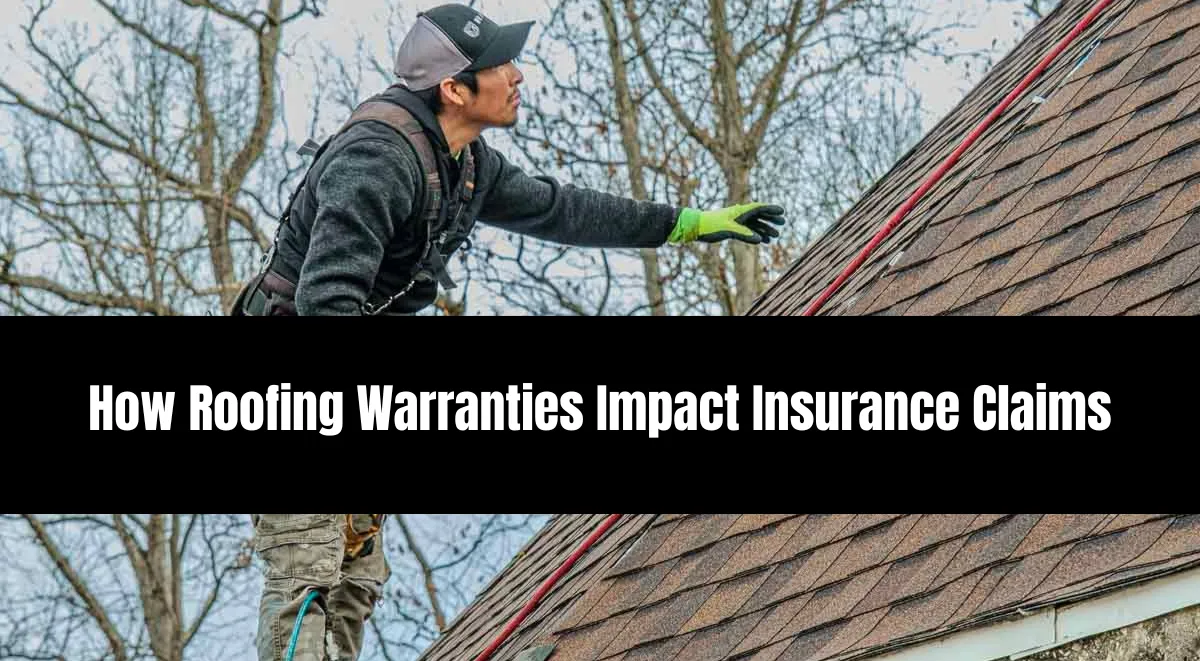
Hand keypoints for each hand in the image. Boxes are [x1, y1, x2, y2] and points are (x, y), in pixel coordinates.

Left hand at [668, 203, 785, 244]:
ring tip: (775, 236)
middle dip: (771, 219)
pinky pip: (747, 231)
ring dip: (765, 229)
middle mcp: (739, 215)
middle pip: (758, 215)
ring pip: (754, 224)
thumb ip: (744, 234)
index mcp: (739, 212)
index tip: (782, 212)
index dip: (771, 210)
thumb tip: (760, 239)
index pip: (759, 208)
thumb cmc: (711, 226)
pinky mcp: (730, 228)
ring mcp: (735, 221)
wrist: (696, 227)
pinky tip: (762, 241)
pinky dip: (755, 235)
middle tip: (782, 223)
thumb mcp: (728, 230)